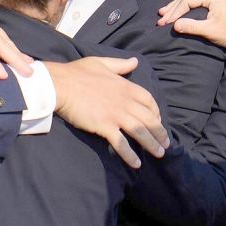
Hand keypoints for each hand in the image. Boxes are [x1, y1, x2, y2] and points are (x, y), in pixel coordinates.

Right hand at [46, 57, 168, 168]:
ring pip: (140, 132)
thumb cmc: (76, 73)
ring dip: (151, 144)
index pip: (149, 101)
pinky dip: (130, 155)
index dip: (156, 112)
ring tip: (159, 154)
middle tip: (165, 144)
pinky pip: (121, 143)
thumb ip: (119, 64)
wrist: (60, 85)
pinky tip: (136, 164)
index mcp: (126, 86)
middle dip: (160, 132)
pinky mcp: (104, 126)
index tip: (158, 120)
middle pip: (149, 119)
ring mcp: (116, 115)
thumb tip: (135, 61)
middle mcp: (125, 101)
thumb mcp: (100, 63)